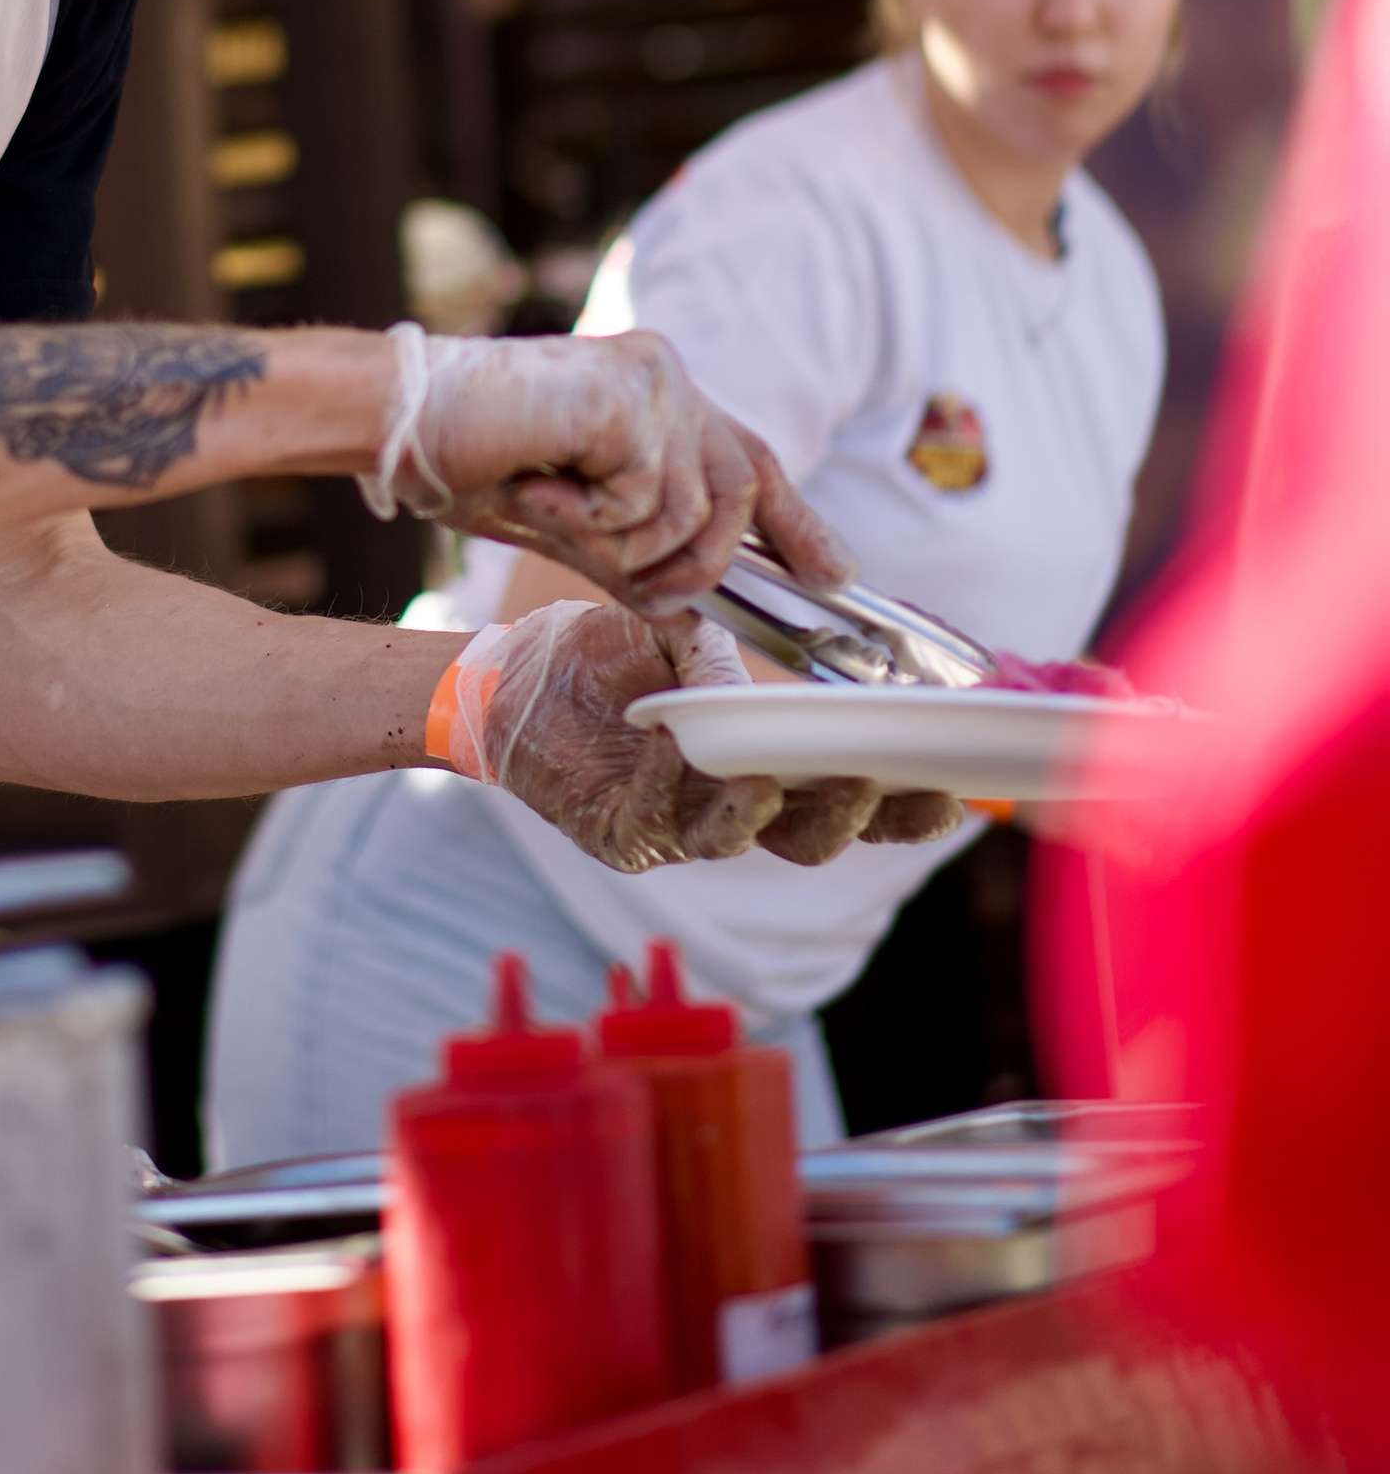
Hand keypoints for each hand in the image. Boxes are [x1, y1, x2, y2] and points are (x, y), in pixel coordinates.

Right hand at [371, 326, 848, 612]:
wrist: (402, 423)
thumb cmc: (473, 462)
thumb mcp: (576, 523)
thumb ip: (638, 552)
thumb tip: (694, 613)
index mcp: (662, 393)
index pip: (751, 458)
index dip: (796, 521)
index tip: (834, 574)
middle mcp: (669, 376)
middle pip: (739, 494)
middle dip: (696, 563)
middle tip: (636, 580)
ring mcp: (654, 379)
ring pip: (696, 512)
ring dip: (624, 544)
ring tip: (556, 516)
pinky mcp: (628, 395)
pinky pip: (646, 500)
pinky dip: (590, 518)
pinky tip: (541, 490)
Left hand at [433, 608, 945, 869]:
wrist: (511, 676)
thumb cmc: (607, 660)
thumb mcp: (678, 639)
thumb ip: (727, 654)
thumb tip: (786, 658)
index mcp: (770, 764)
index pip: (856, 795)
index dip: (910, 800)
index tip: (963, 781)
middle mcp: (733, 806)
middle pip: (819, 832)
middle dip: (865, 810)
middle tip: (899, 778)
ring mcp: (677, 826)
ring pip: (746, 834)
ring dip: (774, 805)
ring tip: (788, 770)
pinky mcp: (619, 832)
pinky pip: (660, 818)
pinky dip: (682, 787)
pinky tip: (695, 750)